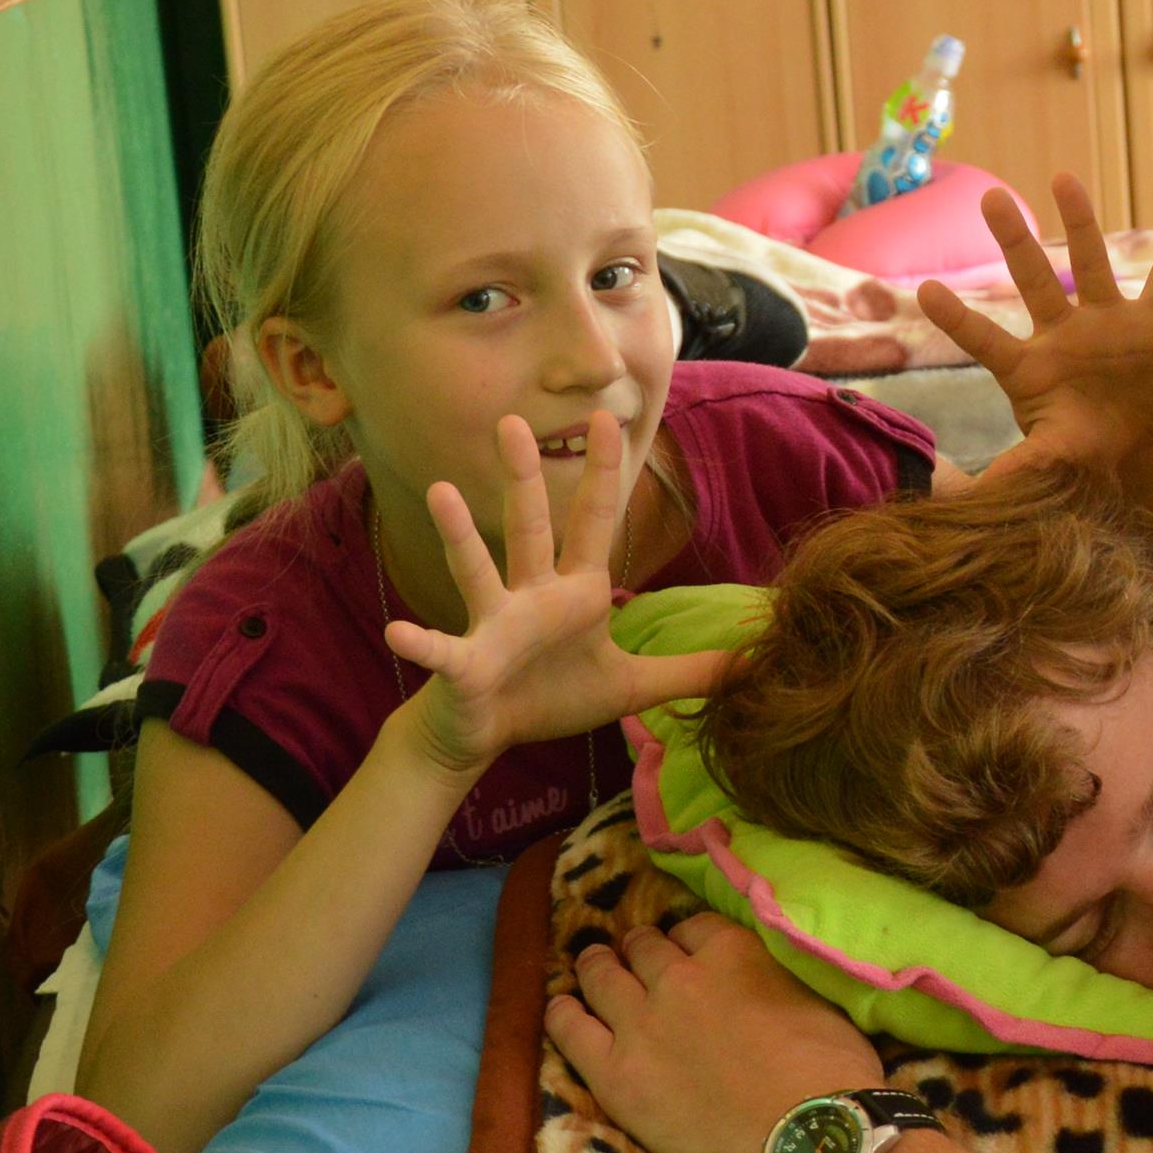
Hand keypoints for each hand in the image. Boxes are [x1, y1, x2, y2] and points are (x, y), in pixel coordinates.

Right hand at [383, 411, 734, 775]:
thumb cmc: (551, 698)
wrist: (486, 735)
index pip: (592, 521)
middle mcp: (531, 595)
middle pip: (529, 526)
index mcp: (573, 592)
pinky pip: (443, 651)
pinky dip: (421, 643)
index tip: (610, 417)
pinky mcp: (465, 664)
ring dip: (458, 534)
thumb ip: (690, 671)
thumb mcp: (632, 686)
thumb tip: (753, 663)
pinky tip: (399, 634)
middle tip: (513, 421)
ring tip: (441, 491)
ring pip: (476, 570)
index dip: (602, 473)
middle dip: (523, 476)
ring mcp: (493, 625)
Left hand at [548, 914, 883, 1152]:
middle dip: (641, 949)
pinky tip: (562, 1008)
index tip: (690, 953)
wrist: (804, 1137)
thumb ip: (772, 973)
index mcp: (729, 950)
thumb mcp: (813, 995)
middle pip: (644, 947)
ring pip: (601, 976)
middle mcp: (675, 975)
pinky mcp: (613, 1071)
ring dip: (598, 967)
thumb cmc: (829, 1070)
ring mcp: (638, 1022)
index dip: (688, 940)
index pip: (692, 927)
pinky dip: (563, 1013)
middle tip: (640, 959)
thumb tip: (763, 971)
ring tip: (594, 967)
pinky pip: (570, 1029)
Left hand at [932, 176, 1152, 478]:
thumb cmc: (1074, 447)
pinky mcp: (1150, 324)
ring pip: (1091, 263)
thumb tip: (962, 504)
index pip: (984, 338)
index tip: (924, 290)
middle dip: (1013, 239)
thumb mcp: (1045, 461)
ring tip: (1064, 177)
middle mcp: (1061, 334)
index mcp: (1027, 368)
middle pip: (1034, 279)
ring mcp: (1105, 323)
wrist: (1123, 443)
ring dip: (1080, 220)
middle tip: (989, 197)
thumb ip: (1015, 470)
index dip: (957, 318)